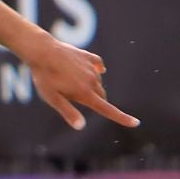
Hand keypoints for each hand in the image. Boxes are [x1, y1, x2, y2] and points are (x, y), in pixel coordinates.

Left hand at [22, 35, 138, 130]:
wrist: (43, 51)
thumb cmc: (45, 78)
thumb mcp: (53, 98)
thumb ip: (68, 112)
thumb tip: (81, 127)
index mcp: (85, 93)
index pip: (107, 109)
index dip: (122, 118)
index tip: (136, 123)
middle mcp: (92, 81)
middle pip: (101, 96)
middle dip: (96, 100)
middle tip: (75, 98)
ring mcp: (91, 68)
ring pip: (97, 82)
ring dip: (90, 86)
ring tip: (69, 82)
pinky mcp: (88, 57)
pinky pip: (97, 65)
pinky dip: (97, 70)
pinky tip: (95, 70)